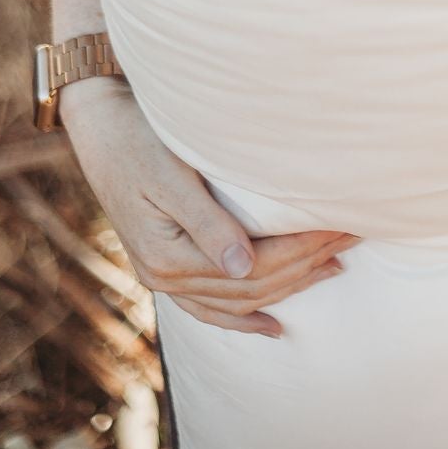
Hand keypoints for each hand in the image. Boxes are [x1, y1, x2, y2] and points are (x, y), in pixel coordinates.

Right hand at [63, 80, 358, 335]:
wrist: (97, 124)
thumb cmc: (136, 137)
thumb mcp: (170, 175)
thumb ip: (207, 223)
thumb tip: (244, 270)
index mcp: (168, 255)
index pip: (254, 267)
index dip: (301, 250)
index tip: (339, 226)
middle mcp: (164, 276)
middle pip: (252, 286)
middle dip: (305, 265)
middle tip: (350, 240)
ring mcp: (163, 277)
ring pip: (238, 299)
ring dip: (288, 286)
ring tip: (332, 268)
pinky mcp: (165, 265)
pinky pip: (210, 306)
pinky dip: (243, 318)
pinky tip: (273, 324)